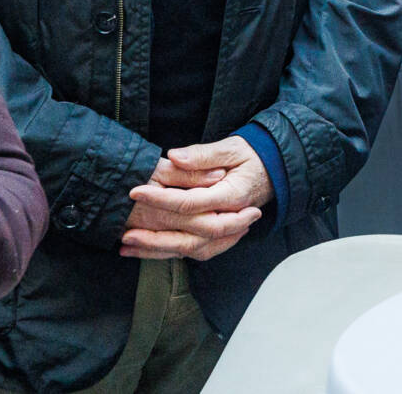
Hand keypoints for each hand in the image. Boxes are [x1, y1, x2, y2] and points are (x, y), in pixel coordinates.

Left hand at [122, 135, 271, 260]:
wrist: (276, 170)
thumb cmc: (253, 156)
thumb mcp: (232, 147)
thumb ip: (203, 154)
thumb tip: (174, 156)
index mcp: (233, 195)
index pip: (192, 202)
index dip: (161, 198)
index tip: (135, 191)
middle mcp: (230, 218)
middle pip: (191, 237)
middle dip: (155, 238)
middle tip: (125, 234)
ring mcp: (227, 230)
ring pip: (192, 250)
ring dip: (159, 251)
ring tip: (128, 248)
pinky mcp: (220, 234)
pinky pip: (196, 251)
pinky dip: (170, 254)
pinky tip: (147, 252)